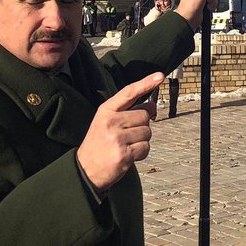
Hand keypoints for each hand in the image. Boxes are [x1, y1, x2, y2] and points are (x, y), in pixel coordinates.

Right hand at [76, 72, 163, 190]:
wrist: (85, 169)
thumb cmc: (99, 143)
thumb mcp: (106, 121)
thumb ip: (127, 112)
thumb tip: (153, 106)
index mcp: (105, 110)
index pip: (129, 92)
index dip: (146, 83)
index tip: (160, 76)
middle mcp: (110, 121)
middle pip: (144, 115)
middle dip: (142, 126)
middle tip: (128, 135)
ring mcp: (117, 138)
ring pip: (147, 132)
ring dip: (142, 140)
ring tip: (126, 146)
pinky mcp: (123, 155)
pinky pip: (146, 148)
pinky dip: (142, 153)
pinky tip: (129, 156)